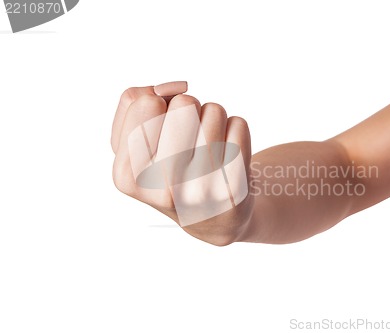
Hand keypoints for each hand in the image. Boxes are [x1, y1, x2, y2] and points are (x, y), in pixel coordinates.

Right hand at [111, 82, 253, 245]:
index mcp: (127, 176)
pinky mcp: (233, 189)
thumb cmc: (170, 168)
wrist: (214, 216)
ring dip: (213, 120)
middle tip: (190, 138)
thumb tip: (177, 88)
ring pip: (214, 110)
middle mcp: (160, 189)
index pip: (148, 102)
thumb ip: (134, 101)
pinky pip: (239, 125)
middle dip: (189, 110)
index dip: (160, 106)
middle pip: (185, 102)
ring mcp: (199, 191)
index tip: (164, 130)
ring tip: (209, 149)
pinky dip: (236, 131)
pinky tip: (228, 157)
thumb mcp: (135, 140)